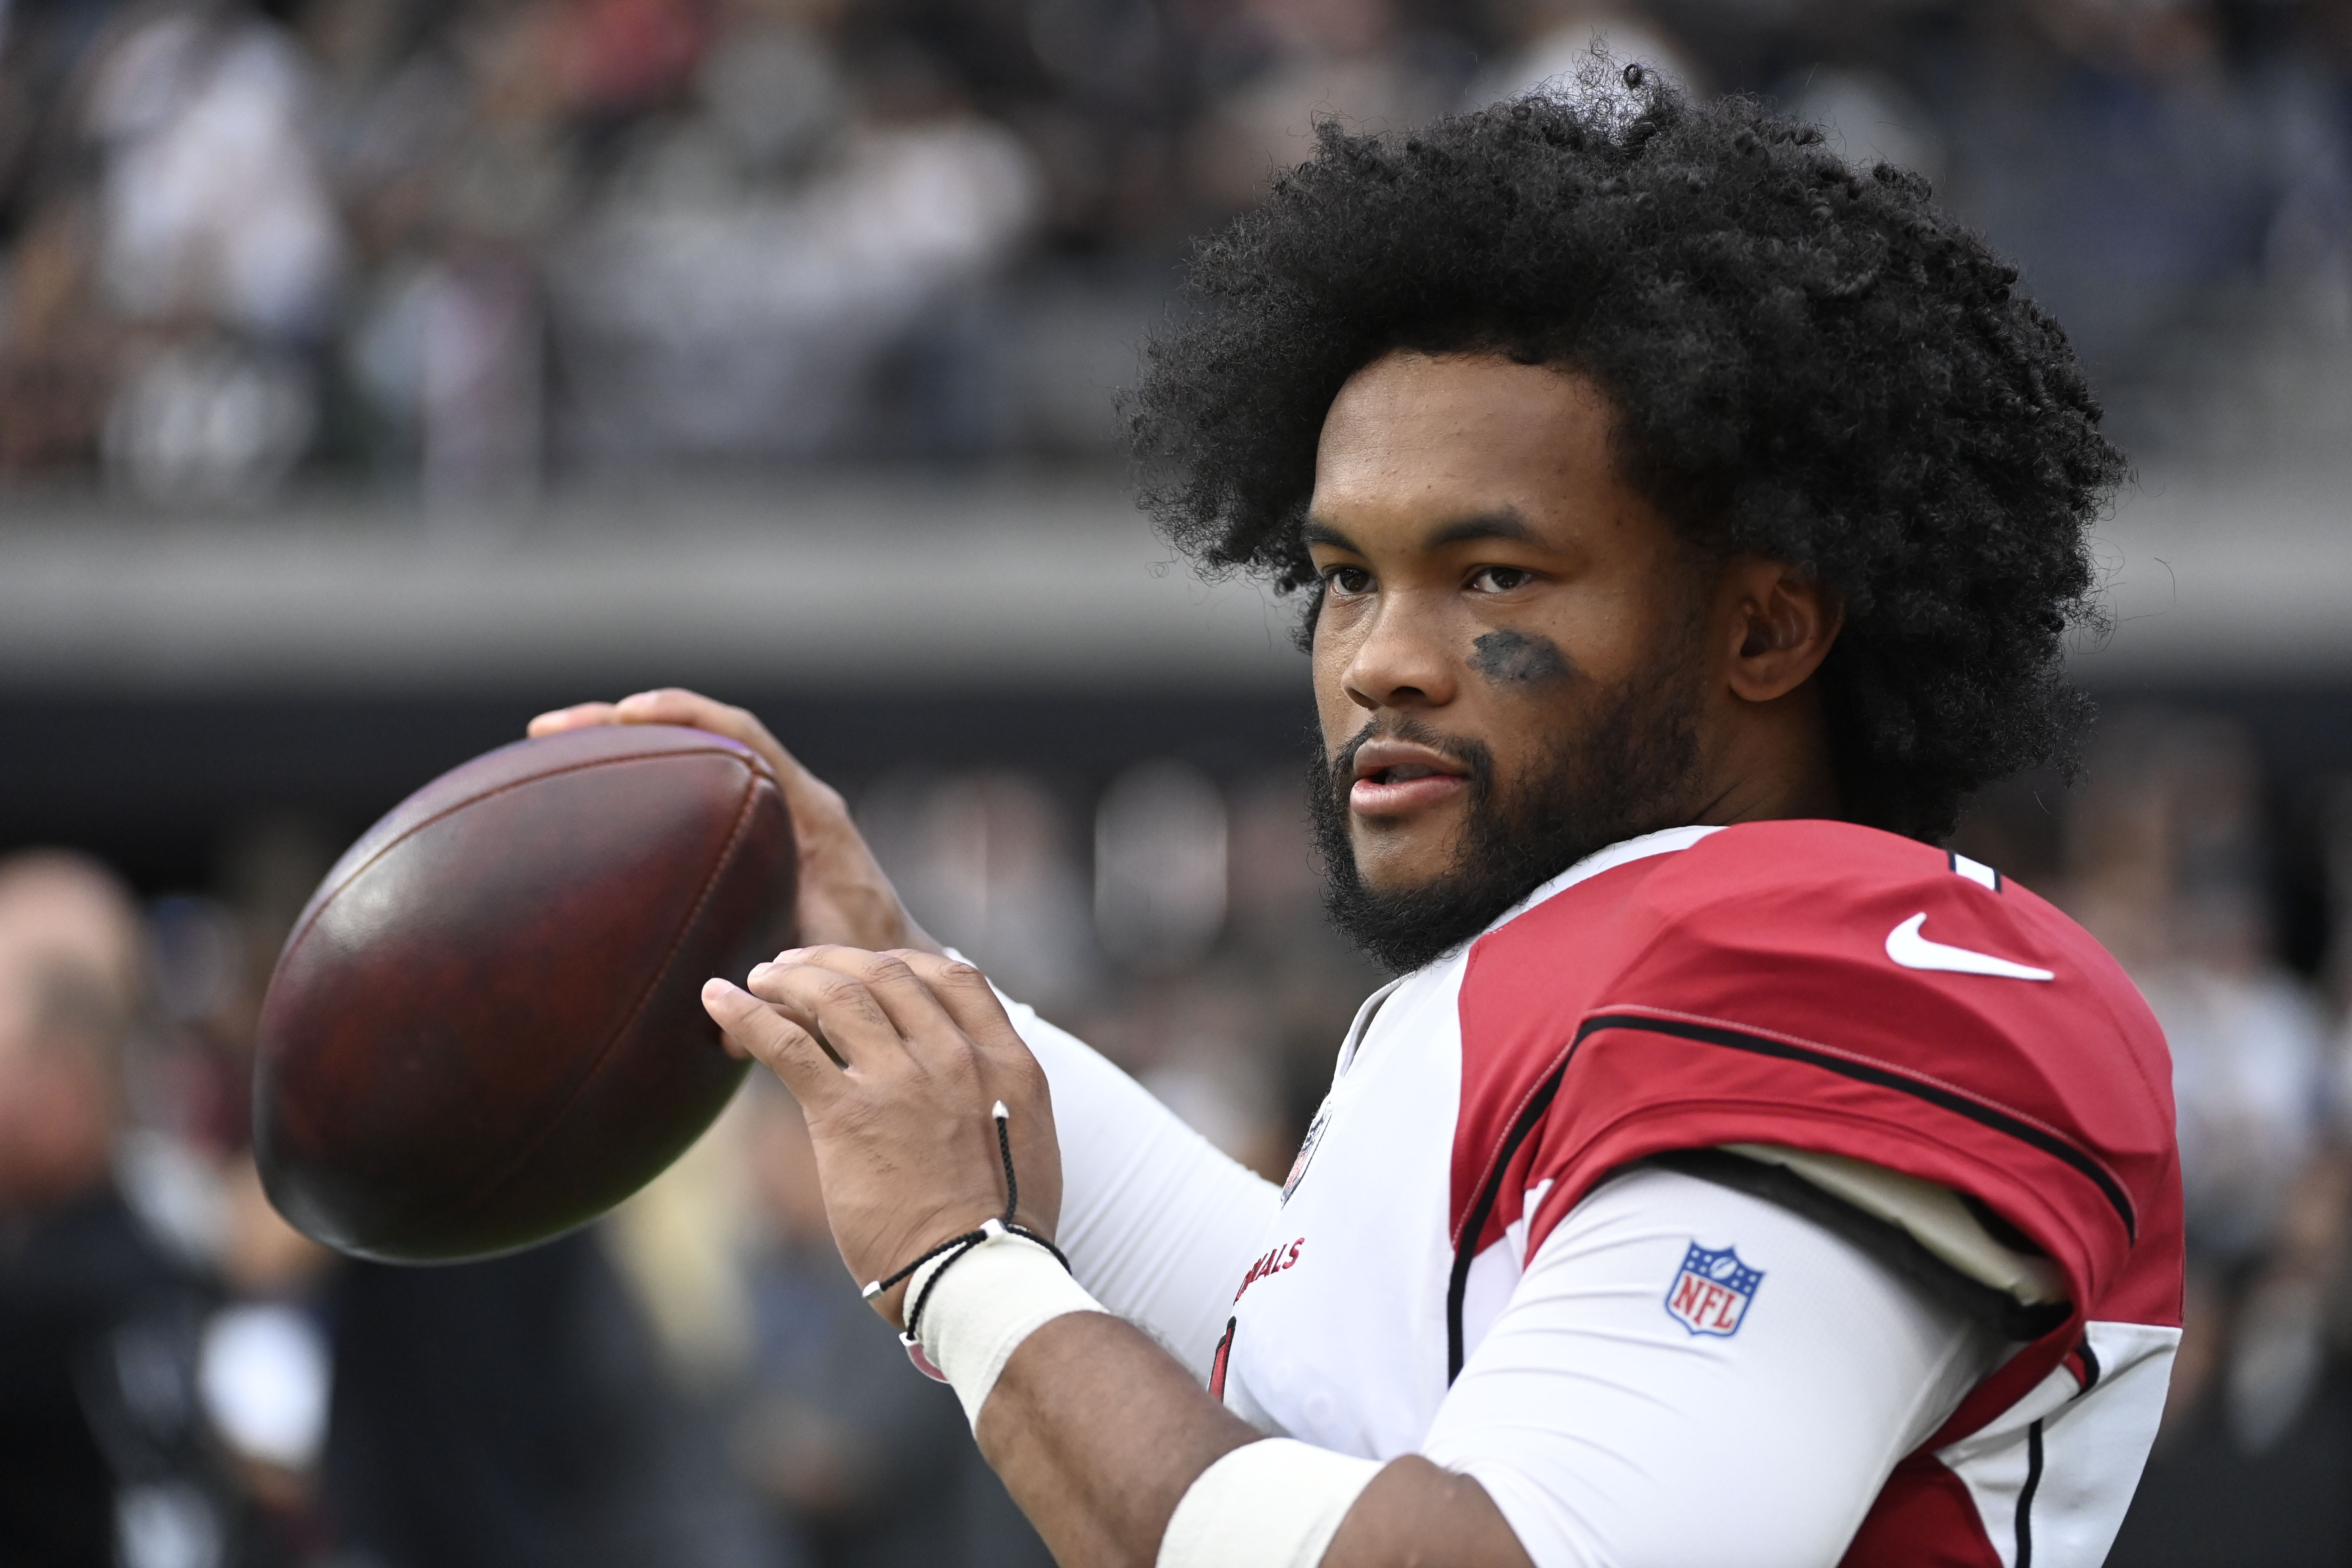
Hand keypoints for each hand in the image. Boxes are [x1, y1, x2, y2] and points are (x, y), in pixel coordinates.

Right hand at [529, 689, 937, 953]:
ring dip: (626, 749)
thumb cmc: (869, 963)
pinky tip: (588, 805)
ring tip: (549, 752)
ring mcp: (773, 811)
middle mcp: (792, 800)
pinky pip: (696, 793)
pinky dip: (645, 787)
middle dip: (624, 722)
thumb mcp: (832, 970)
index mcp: (812, 814)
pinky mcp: (757, 832)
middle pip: (702, 733)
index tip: (624, 714)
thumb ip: (789, 992)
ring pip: (693, 757)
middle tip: (548, 731)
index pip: (743, 738)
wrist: (897, 964)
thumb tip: (727, 1034)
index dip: (684, 715)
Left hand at [702, 947, 1060, 1323]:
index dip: (904, 963)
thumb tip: (971, 1083)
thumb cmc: (1003, 1226)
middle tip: (800, 965)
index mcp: (1007, 1061)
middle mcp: (957, 1057)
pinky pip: (786, 1043)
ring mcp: (903, 1081)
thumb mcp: (1024, 1137)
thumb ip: (997, 1094)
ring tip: (761, 976)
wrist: (977, 1276)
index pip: (956, 976)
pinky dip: (746, 1013)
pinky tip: (718, 998)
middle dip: (837, 960)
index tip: (871, 968)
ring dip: (791, 976)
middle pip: (889, 974)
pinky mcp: (848, 1114)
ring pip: (838, 995)